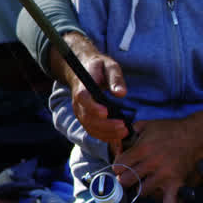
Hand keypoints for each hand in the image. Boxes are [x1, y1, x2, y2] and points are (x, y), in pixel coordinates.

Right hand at [53, 33, 129, 152]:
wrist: (85, 70)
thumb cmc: (99, 67)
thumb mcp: (110, 66)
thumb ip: (115, 78)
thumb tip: (121, 93)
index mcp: (82, 87)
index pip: (83, 99)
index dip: (93, 107)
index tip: (106, 112)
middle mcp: (78, 102)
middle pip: (87, 118)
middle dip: (105, 125)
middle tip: (123, 126)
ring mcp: (80, 112)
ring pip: (90, 127)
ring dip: (107, 133)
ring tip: (124, 132)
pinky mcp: (85, 118)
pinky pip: (92, 131)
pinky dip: (105, 136)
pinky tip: (118, 136)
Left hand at [115, 117, 202, 202]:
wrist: (194, 136)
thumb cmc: (171, 129)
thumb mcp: (149, 124)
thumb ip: (135, 129)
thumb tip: (125, 133)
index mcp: (142, 149)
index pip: (120, 164)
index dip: (117, 167)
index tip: (119, 168)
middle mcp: (151, 163)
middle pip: (128, 180)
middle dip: (124, 180)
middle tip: (126, 178)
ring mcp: (163, 175)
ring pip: (143, 191)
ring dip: (139, 190)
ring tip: (140, 186)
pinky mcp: (176, 182)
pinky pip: (169, 200)